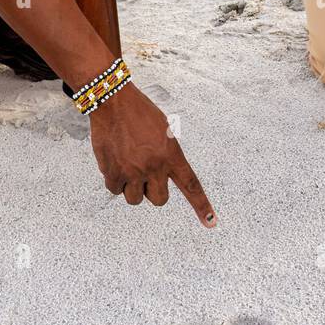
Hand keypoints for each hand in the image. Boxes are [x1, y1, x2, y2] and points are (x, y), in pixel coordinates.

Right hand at [88, 80, 216, 227]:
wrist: (113, 102)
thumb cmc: (138, 112)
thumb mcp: (163, 130)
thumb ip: (165, 155)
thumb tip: (158, 177)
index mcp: (171, 154)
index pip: (190, 185)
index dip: (201, 205)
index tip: (211, 222)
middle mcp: (154, 166)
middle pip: (159, 200)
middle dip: (153, 191)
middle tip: (146, 176)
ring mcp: (133, 171)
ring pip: (135, 198)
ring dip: (132, 187)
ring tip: (128, 165)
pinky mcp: (112, 172)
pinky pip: (115, 190)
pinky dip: (114, 180)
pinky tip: (114, 162)